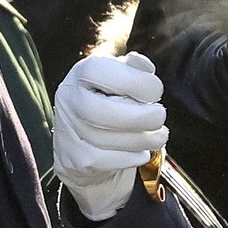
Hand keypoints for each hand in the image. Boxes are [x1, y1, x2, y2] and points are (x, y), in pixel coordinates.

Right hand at [53, 52, 168, 220]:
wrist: (83, 145)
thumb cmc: (110, 104)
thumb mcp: (121, 79)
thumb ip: (134, 69)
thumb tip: (143, 66)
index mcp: (81, 73)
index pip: (102, 71)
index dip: (136, 82)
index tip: (156, 91)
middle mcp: (69, 99)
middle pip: (99, 111)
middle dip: (139, 116)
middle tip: (159, 116)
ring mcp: (68, 131)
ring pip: (104, 140)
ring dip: (141, 140)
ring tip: (158, 136)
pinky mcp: (73, 158)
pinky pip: (104, 161)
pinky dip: (129, 158)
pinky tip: (141, 153)